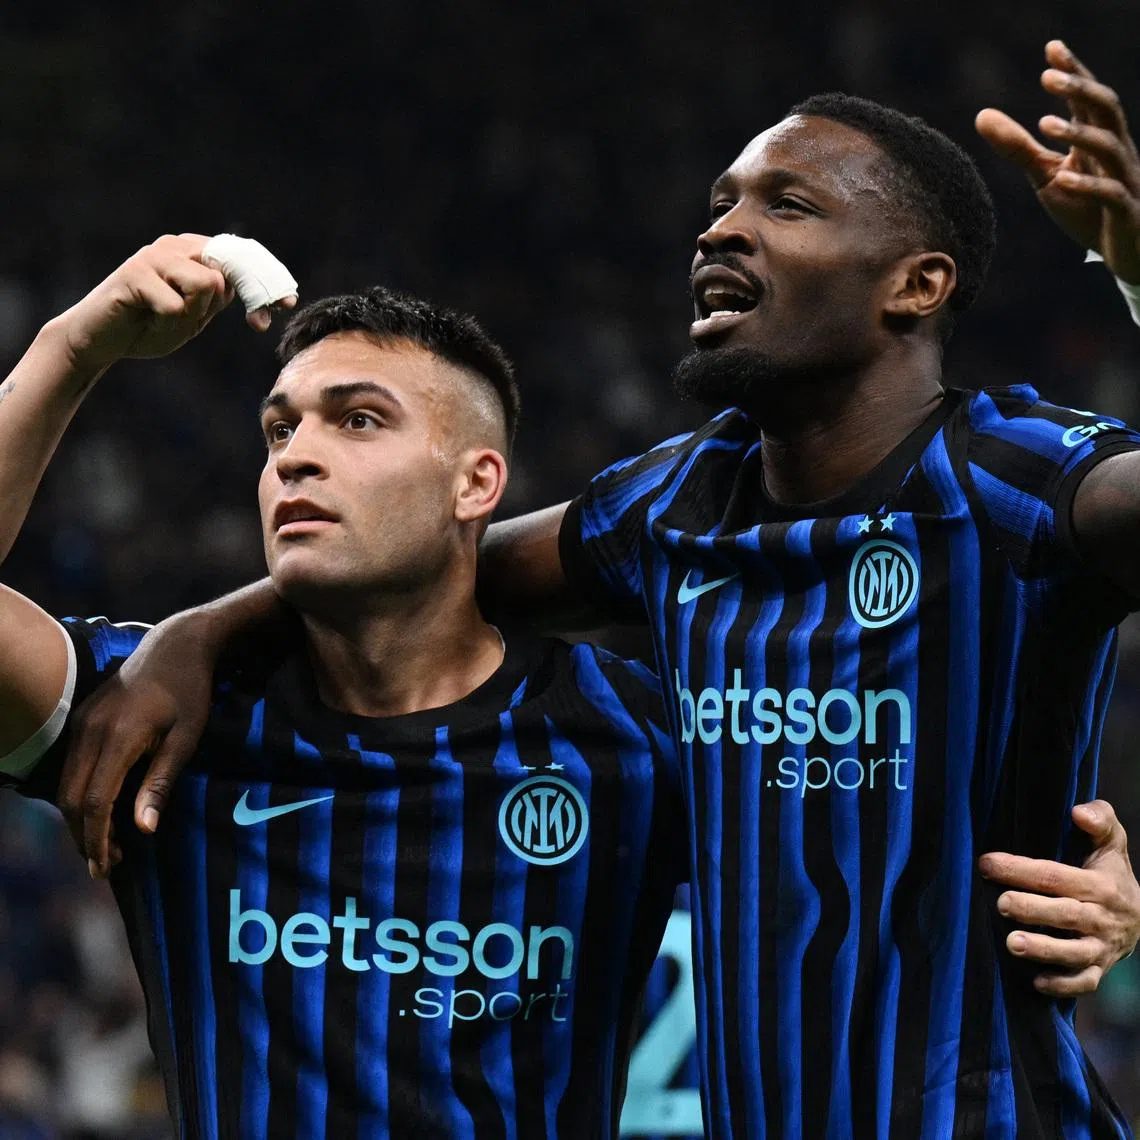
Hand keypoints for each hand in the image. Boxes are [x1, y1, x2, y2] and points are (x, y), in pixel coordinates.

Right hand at [55, 233, 292, 374]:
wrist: (100, 340)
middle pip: (231, 265)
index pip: (240, 256)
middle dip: (249, 296)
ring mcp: (154, 256)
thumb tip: (257, 294)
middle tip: (258, 323)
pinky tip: (149, 323)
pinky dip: (170, 325)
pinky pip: (176, 305)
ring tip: (171, 323)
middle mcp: (175, 246)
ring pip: (207, 284)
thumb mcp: (195, 315)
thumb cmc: (149, 326)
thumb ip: (220, 300)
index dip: (267, 280)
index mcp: (192, 252)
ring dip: (196, 316)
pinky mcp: (134, 274)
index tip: (289, 304)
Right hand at [56, 610, 218, 877]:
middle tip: (107, 864)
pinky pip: (70, 767)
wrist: (175, 645)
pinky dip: (80, 795)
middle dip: (84, 836)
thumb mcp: (186, 738)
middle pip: (73, 798)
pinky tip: (101, 810)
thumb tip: (143, 829)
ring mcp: (82, 724)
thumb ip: (161, 782)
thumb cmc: (190, 691)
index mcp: (118, 737)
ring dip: (81, 818)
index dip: (97, 838)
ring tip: (106, 844)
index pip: (95, 801)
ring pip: (67, 784)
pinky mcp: (81, 719)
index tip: (107, 867)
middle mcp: (90, 731)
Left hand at [976, 40, 1139, 283]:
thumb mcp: (1046, 174)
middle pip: (1106, 110)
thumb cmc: (1086, 207)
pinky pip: (1110, 194)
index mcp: (1098, 139)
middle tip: (1047, 76)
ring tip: (1045, 125)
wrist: (1124, 252)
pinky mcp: (1124, 212)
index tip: (1052, 47)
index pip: (1088, 99)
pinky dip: (1088, 184)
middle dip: (1080, 90)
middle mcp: (1115, 153)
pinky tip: (1063, 178)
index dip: (1074, 72)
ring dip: (1079, 134)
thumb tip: (981, 114)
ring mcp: (1124, 180)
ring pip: (1111, 147)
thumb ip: (1018, 146)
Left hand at [978, 800, 1139, 995]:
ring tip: (1012, 944)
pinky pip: (1084, 982)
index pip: (1056, 876)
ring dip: (1043, 950)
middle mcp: (1100, 917)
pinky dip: (1062, 985)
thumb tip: (1078, 811)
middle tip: (1001, 904)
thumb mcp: (1112, 843)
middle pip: (1064, 914)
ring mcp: (1100, 947)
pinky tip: (1036, 982)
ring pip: (1073, 952)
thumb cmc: (1111, 871)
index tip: (986, 863)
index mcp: (1099, 885)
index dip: (1021, 869)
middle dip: (1032, 909)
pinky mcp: (1098, 969)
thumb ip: (1101, 819)